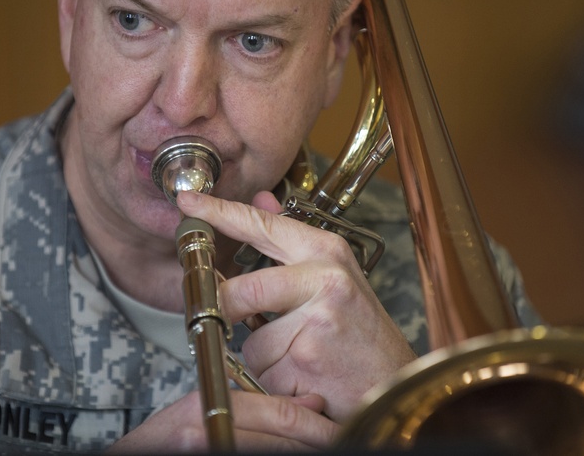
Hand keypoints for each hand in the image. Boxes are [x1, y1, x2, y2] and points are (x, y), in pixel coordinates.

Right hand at [106, 390, 334, 452]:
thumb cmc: (167, 440)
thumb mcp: (203, 413)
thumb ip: (252, 406)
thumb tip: (310, 405)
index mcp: (209, 403)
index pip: (278, 413)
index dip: (314, 424)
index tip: (335, 429)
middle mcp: (206, 427)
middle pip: (281, 438)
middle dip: (314, 441)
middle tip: (338, 440)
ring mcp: (209, 447)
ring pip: (273, 452)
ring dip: (299, 450)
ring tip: (321, 447)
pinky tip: (287, 454)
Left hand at [176, 190, 416, 421]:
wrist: (395, 383)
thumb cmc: (363, 334)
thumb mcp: (335, 277)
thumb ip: (292, 242)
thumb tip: (261, 200)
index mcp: (326, 253)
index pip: (261, 225)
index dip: (218, 212)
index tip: (188, 203)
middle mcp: (324, 280)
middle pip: (242, 291)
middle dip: (231, 313)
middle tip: (240, 323)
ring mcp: (317, 321)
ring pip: (251, 342)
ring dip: (266, 358)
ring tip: (302, 357)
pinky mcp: (307, 361)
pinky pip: (264, 373)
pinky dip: (276, 382)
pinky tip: (306, 378)